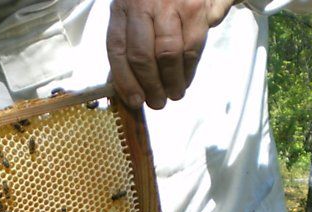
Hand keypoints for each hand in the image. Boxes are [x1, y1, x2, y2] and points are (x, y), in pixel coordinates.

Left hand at [106, 0, 233, 109]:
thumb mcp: (134, 13)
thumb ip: (128, 43)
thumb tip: (123, 85)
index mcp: (122, 8)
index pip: (117, 49)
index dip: (124, 80)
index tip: (134, 100)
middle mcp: (142, 4)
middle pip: (141, 56)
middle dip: (150, 86)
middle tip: (157, 102)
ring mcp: (169, 5)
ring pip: (167, 55)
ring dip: (171, 82)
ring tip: (174, 94)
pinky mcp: (195, 8)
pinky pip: (191, 47)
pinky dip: (189, 70)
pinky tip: (186, 79)